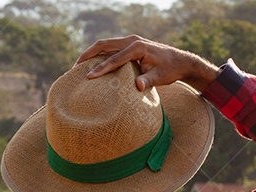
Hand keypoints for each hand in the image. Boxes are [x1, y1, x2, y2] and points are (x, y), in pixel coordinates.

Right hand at [78, 36, 218, 91]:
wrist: (180, 61)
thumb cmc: (170, 70)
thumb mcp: (160, 77)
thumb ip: (148, 81)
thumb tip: (137, 87)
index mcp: (137, 47)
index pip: (115, 58)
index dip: (101, 68)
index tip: (89, 76)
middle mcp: (132, 40)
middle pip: (104, 45)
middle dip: (88, 55)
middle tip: (75, 68)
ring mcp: (130, 41)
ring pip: (106, 44)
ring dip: (92, 53)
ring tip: (79, 65)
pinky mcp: (130, 45)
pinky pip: (111, 48)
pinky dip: (101, 54)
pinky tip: (93, 63)